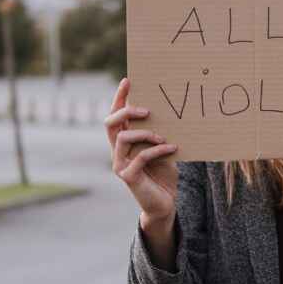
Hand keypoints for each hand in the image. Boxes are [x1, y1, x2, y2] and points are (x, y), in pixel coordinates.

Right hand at [106, 78, 178, 226]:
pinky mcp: (128, 177)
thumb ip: (157, 131)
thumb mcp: (161, 147)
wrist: (165, 203)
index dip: (119, 98)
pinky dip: (157, 150)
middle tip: (147, 110)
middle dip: (126, 111)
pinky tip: (172, 148)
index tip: (128, 81)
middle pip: (110, 123)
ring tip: (163, 136)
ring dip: (145, 133)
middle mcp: (117, 151)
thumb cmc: (163, 172)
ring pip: (122, 138)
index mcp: (123, 141)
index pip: (115, 115)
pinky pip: (140, 157)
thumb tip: (166, 109)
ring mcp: (120, 164)